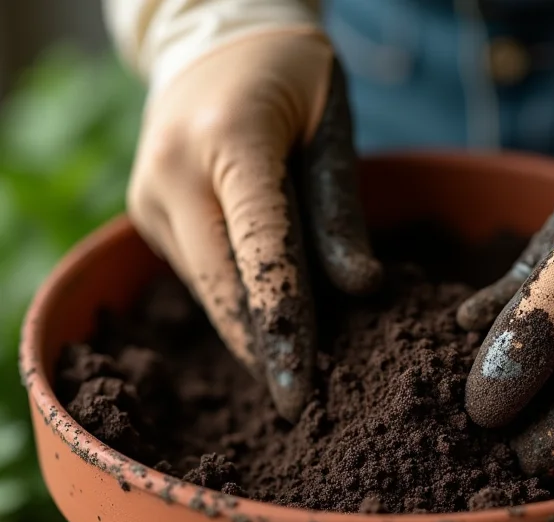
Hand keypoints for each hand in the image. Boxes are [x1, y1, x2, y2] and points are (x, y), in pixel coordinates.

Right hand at [127, 31, 380, 421]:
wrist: (215, 37)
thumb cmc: (292, 77)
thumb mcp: (333, 127)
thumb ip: (339, 211)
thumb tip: (359, 290)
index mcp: (229, 142)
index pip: (260, 255)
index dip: (282, 329)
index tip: (297, 394)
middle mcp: (173, 173)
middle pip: (221, 290)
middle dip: (262, 351)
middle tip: (301, 403)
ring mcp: (150, 196)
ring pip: (208, 290)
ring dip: (250, 329)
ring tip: (295, 360)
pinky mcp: (147, 212)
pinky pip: (199, 274)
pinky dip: (234, 301)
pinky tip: (266, 316)